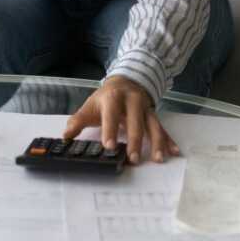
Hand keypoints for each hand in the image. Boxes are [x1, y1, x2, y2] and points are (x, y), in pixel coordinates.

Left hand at [62, 75, 179, 164]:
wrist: (126, 81)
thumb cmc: (106, 98)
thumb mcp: (90, 105)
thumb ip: (78, 121)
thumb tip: (65, 137)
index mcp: (113, 99)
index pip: (111, 115)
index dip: (110, 130)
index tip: (109, 147)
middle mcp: (132, 102)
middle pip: (135, 121)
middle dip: (135, 140)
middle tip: (133, 159)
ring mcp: (145, 109)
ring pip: (153, 125)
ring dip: (156, 142)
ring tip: (158, 159)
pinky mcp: (154, 116)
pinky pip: (163, 128)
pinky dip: (169, 140)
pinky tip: (174, 152)